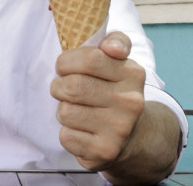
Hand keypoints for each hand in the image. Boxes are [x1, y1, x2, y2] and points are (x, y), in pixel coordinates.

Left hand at [50, 31, 144, 171]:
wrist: (133, 136)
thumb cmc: (115, 90)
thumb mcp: (120, 63)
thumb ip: (116, 41)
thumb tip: (111, 47)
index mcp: (133, 73)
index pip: (89, 59)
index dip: (67, 61)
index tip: (65, 66)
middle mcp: (130, 102)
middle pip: (73, 86)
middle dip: (59, 86)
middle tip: (64, 88)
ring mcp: (119, 129)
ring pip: (66, 112)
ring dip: (63, 110)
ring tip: (76, 110)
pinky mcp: (104, 152)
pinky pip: (67, 137)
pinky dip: (67, 133)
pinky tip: (81, 130)